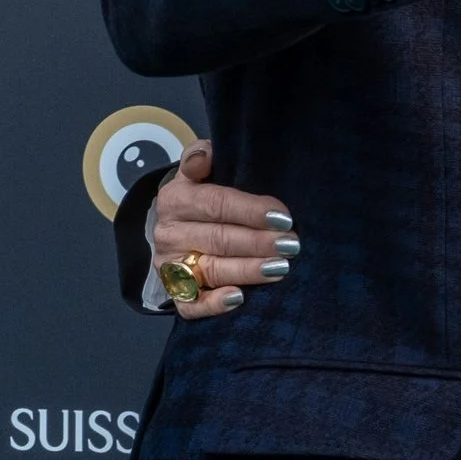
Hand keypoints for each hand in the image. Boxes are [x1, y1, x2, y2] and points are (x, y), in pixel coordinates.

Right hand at [154, 141, 296, 320]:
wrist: (177, 225)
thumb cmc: (204, 196)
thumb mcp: (199, 171)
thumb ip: (200, 157)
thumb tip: (205, 155)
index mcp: (176, 199)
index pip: (216, 204)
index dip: (251, 211)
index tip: (283, 217)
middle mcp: (169, 233)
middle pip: (218, 239)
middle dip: (258, 242)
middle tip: (290, 245)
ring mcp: (170, 265)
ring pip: (211, 270)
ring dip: (247, 270)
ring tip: (280, 268)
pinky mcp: (174, 291)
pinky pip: (191, 304)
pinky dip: (214, 304)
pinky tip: (240, 298)